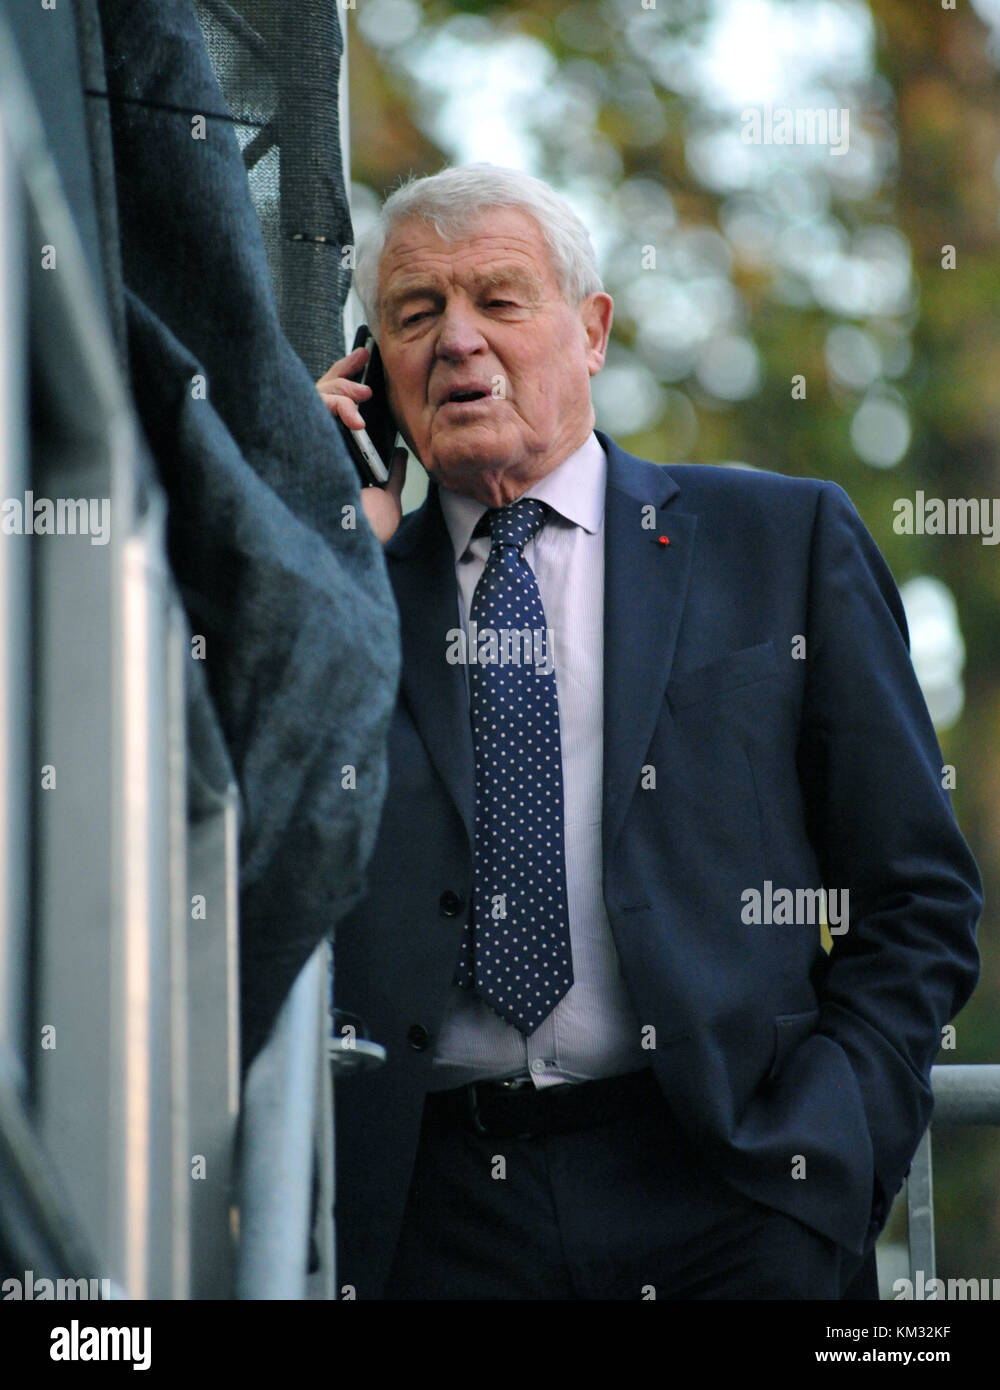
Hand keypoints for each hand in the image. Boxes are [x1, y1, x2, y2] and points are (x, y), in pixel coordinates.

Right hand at [316, 348, 406, 543]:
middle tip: (367, 385)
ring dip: (342, 390)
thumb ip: (390, 474)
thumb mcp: (385, 499)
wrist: (351, 547)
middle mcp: (317, 446)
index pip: (333, 407)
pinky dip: (336, 405)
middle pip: (320, 393)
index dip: (345, 378)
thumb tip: (397, 455)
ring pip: (315, 394)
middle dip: (344, 377)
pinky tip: (356, 417)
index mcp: (334, 453)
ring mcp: (308, 443)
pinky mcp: (300, 442)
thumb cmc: (362, 532)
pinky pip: (312, 406)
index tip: (363, 358)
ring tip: (364, 400)